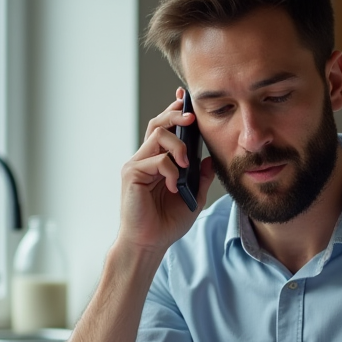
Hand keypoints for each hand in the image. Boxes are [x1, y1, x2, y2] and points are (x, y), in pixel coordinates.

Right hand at [118, 88, 215, 252]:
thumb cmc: (167, 223)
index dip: (174, 112)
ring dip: (177, 146)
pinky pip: (157, 160)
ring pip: (158, 136)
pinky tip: (175, 186)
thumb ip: (201, 177)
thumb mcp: (194, 197)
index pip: (165, 129)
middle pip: (158, 124)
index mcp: (158, 161)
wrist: (150, 243)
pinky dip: (171, 170)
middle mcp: (145, 158)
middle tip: (191, 118)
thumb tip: (210, 158)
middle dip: (176, 115)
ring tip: (185, 164)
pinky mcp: (132, 173)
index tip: (184, 98)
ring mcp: (137, 165)